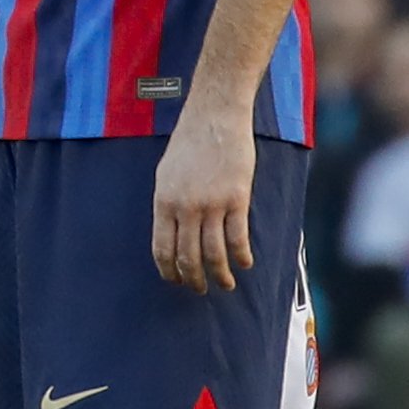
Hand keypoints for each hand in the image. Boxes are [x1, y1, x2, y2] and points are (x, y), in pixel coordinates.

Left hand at [150, 104, 255, 291]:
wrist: (214, 118)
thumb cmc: (189, 144)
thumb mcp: (166, 175)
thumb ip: (168, 205)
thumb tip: (172, 235)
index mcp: (163, 202)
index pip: (162, 248)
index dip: (169, 270)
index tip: (176, 281)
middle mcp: (185, 207)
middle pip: (188, 256)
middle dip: (194, 279)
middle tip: (200, 289)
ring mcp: (211, 204)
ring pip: (214, 253)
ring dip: (221, 275)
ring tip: (226, 284)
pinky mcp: (236, 199)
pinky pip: (238, 237)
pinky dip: (241, 256)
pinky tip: (245, 263)